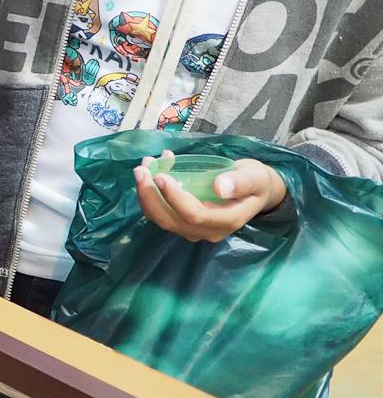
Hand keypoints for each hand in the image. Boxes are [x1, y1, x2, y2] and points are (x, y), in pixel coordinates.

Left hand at [136, 154, 287, 242]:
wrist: (255, 191)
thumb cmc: (255, 182)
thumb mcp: (255, 176)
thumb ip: (240, 182)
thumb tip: (219, 187)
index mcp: (227, 221)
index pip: (195, 215)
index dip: (174, 198)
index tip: (160, 175)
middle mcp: (207, 231)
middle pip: (171, 221)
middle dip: (150, 196)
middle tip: (141, 168)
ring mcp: (193, 230)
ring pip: (161, 218)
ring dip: (146, 194)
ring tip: (143, 166)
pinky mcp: (183, 223)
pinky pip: (160, 213)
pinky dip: (150, 195)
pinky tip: (149, 172)